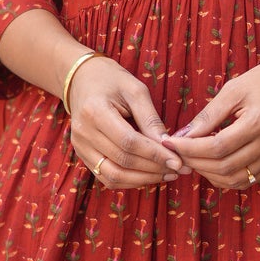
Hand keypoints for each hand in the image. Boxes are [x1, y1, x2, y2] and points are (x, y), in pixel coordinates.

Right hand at [67, 56, 182, 188]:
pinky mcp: (83, 156)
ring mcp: (80, 147)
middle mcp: (83, 133)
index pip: (129, 142)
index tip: (178, 161)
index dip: (155, 155)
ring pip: (113, 176)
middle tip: (179, 169)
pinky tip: (150, 175)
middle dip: (154, 168)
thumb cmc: (112, 81)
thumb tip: (168, 145)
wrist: (82, 80)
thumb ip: (150, 119)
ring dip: (143, 179)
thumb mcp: (135, 91)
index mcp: (94, 111)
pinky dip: (130, 181)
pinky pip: (107, 178)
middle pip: (122, 161)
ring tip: (168, 174)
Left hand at [165, 49, 259, 190]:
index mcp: (259, 122)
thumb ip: (208, 115)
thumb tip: (182, 136)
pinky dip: (224, 178)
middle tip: (175, 151)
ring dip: (207, 173)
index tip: (170, 142)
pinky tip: (211, 165)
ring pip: (234, 179)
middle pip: (224, 167)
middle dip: (194, 162)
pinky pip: (246, 180)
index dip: (189, 149)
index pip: (217, 147)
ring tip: (191, 158)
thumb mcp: (234, 89)